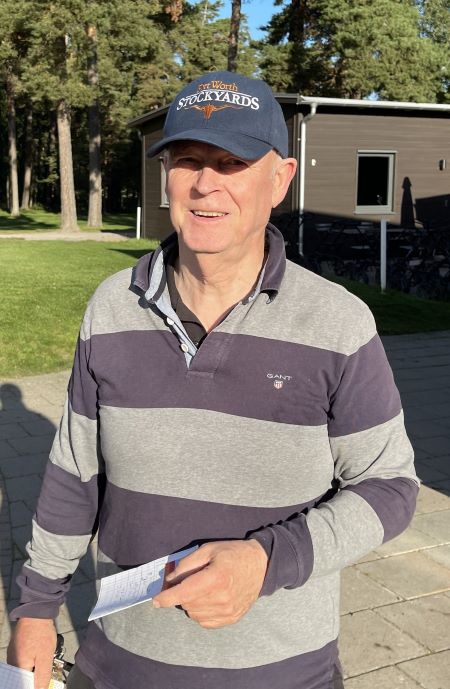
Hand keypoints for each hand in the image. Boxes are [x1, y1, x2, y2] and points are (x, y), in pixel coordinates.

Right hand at [7, 617, 56, 688]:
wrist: (37, 612)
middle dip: (34, 678)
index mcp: (17, 666)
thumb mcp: (46, 657)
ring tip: (43, 661)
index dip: (34, 685)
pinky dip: (32, 662)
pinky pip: (23, 661)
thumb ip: (42, 676)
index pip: (23, 685)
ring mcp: (13, 654)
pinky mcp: (16, 648)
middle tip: (44, 670)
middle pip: (22, 678)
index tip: (42, 682)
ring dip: (33, 670)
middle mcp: (11, 662)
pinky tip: (39, 656)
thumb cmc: (41, 633)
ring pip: (23, 670)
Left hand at [153, 539, 267, 628]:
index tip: (156, 601)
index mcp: (215, 578)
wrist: (261, 565)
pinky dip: (200, 612)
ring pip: (194, 614)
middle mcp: (222, 598)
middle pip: (187, 603)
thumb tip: (170, 580)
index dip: (166, 598)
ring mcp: (227, 611)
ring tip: (202, 587)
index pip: (184, 593)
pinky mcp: (231, 619)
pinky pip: (204, 622)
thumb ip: (187, 564)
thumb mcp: (208, 549)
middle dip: (182, 592)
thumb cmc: (233, 554)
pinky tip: (208, 599)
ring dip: (191, 602)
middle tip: (190, 579)